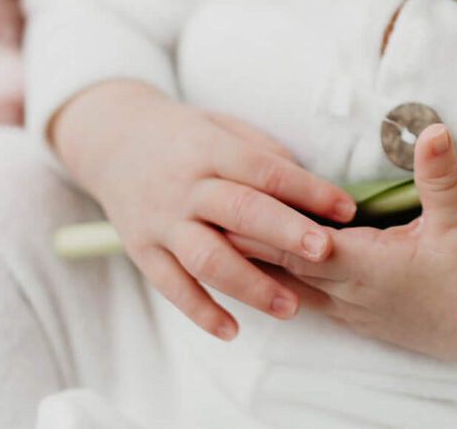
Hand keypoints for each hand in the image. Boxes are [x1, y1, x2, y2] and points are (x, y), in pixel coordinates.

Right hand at [46, 80, 356, 341]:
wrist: (110, 139)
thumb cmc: (183, 135)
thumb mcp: (221, 126)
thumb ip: (262, 152)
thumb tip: (311, 186)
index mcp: (209, 149)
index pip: (264, 169)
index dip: (306, 189)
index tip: (346, 208)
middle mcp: (184, 186)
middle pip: (239, 212)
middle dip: (284, 234)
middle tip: (325, 253)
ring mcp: (161, 221)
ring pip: (206, 258)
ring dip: (250, 285)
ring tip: (290, 307)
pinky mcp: (143, 250)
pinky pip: (171, 286)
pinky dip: (201, 311)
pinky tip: (232, 330)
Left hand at [224, 123, 456, 380]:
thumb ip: (437, 174)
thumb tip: (431, 129)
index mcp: (365, 264)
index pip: (299, 241)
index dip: (262, 221)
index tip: (227, 197)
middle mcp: (347, 292)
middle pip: (280, 263)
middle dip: (242, 240)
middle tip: (201, 212)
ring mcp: (349, 309)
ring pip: (286, 285)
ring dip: (254, 263)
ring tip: (214, 237)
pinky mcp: (355, 317)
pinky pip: (304, 297)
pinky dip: (278, 279)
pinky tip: (259, 268)